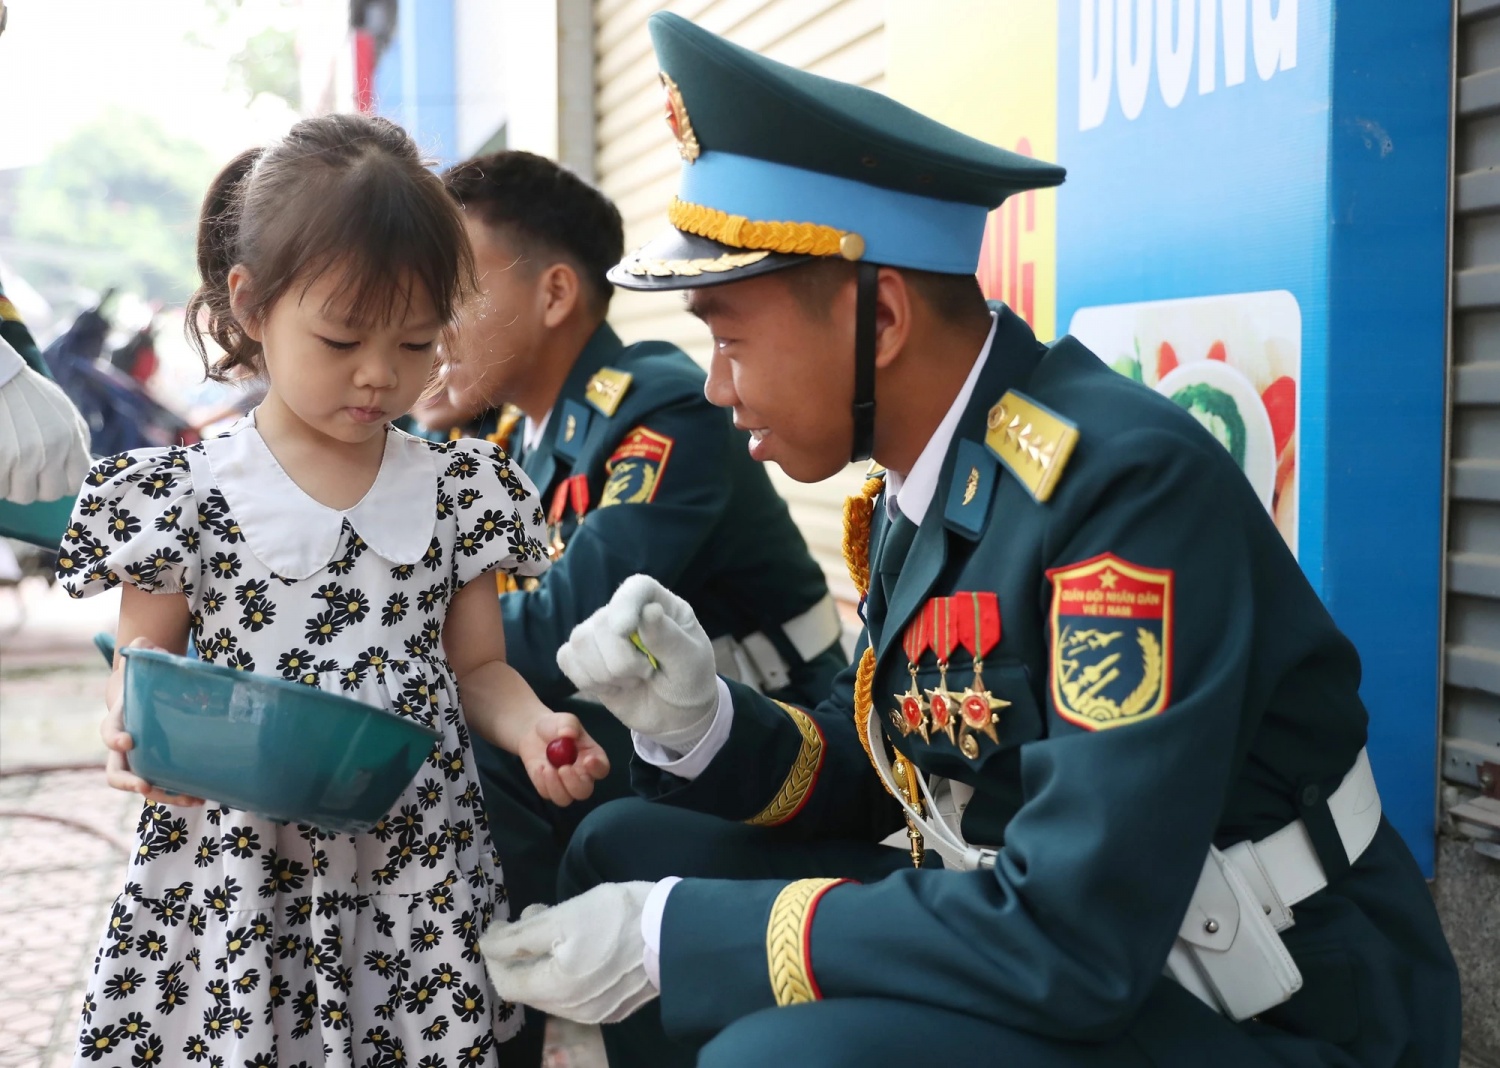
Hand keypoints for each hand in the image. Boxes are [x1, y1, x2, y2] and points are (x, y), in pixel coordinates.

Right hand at [0, 359, 91, 504]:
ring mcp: (21, 458)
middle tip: (27, 471)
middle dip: (38, 486)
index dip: (63, 482)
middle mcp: (50, 452)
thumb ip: (77, 441)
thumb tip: (81, 470)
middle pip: (50, 494)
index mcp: (71, 440)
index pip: (77, 483)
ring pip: (22, 496)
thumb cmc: (30, 394)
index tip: (52, 474)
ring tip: (9, 466)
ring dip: (14, 486)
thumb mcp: (66, 413)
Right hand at [102, 638, 204, 806]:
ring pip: (144, 787)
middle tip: (146, 786)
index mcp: (118, 721)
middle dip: (130, 782)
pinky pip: (165, 787)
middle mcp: (123, 749)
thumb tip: (144, 642)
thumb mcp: (142, 663)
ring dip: (165, 795)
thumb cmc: (143, 680)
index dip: (114, 738)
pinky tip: (204, 795)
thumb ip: (143, 650)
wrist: (144, 698)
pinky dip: (181, 793)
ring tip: (192, 797)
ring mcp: (140, 763)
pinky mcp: (159, 770)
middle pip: (117, 773)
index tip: (127, 741)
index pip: (108, 733)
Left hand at [480, 882, 655, 1024]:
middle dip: (521, 952)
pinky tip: (580, 944)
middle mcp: (573, 1012)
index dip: (496, 955)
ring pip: (552, 990)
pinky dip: (566, 971)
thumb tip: (488, 945)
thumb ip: (520, 936)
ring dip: (543, 960)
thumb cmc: (617, 916)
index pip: (507, 983)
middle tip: (532, 913)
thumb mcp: (563, 915)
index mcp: (557, 990)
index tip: (498, 926)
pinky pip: (576, 994)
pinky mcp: (615, 1008)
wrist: (677, 929)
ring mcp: (596, 1013)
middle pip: (530, 987)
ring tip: (555, 922)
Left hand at [517, 711, 609, 806]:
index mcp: (592, 758)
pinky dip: (542, 782)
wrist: (532, 732)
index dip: (597, 768)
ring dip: (556, 787)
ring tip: (546, 768)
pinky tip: (538, 767)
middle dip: (574, 784)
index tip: (588, 760)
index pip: (602, 769)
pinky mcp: (546, 787)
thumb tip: (568, 733)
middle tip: (563, 768)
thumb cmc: (556, 726)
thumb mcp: (564, 719)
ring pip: (565, 799)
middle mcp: (581, 775)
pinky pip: (546, 793)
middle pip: (584, 791)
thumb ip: (569, 724)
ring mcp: (563, 784)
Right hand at [556, 575, 717, 751]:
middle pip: (602, 622)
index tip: (624, 630)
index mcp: (658, 604)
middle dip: (623, 661)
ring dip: (606, 673)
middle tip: (648, 673)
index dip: (626, 604)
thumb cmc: (689, 680)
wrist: (676, 715)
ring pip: (580, 641)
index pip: (637, 588)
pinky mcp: (584, 657)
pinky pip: (566, 658)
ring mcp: (601, 633)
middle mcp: (626, 613)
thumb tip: (648, 611)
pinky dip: (586, 680)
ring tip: (631, 680)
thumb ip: (668, 638)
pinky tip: (610, 686)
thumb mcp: (689, 662)